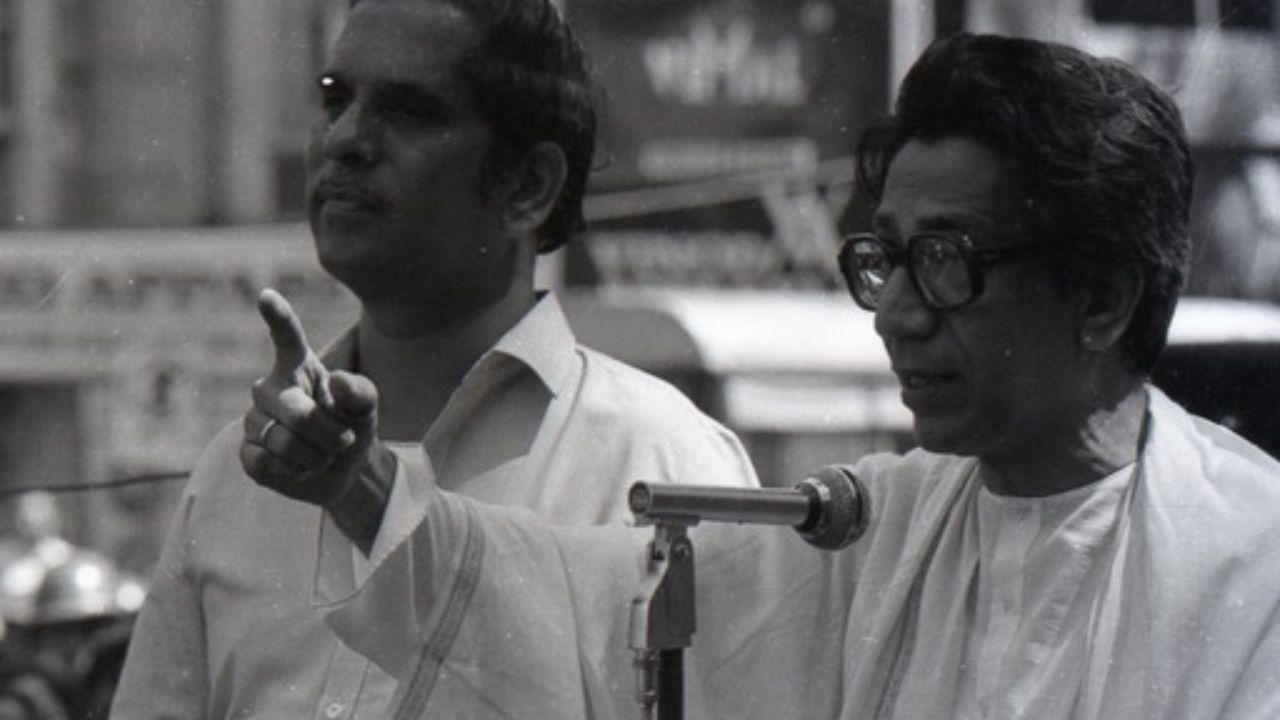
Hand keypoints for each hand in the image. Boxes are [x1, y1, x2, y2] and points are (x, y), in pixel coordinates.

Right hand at [239, 289, 390, 515]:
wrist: (346, 469)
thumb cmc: (352, 425)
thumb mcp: (366, 406)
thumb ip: (360, 391)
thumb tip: (336, 382)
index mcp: (298, 366)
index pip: (286, 338)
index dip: (278, 317)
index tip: (267, 296)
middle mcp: (269, 388)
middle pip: (298, 414)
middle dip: (331, 435)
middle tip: (343, 440)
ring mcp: (254, 420)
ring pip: (284, 443)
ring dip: (315, 456)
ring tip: (321, 454)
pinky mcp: (248, 453)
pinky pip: (267, 464)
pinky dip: (294, 472)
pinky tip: (299, 467)